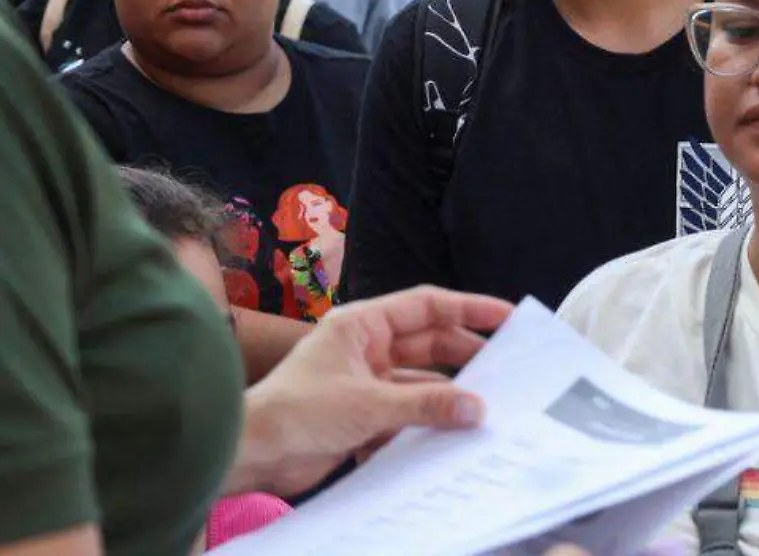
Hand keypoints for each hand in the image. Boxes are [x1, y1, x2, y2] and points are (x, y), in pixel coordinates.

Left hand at [230, 287, 512, 496]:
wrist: (251, 453)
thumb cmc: (296, 412)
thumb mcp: (368, 405)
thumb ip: (425, 406)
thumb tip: (475, 407)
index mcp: (362, 325)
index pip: (426, 306)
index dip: (468, 309)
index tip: (506, 317)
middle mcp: (365, 348)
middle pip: (427, 343)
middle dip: (464, 354)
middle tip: (507, 367)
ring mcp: (363, 382)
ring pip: (419, 383)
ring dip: (446, 396)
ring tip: (486, 407)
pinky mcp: (361, 416)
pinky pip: (405, 414)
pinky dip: (425, 423)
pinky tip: (449, 435)